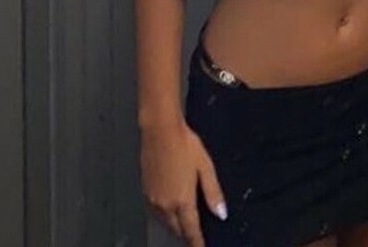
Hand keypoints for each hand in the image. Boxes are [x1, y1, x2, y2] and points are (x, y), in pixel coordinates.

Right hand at [141, 120, 226, 246]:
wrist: (160, 131)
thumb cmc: (185, 145)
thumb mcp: (206, 168)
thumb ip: (213, 193)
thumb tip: (221, 213)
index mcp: (182, 200)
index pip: (191, 230)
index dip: (197, 242)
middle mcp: (165, 204)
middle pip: (177, 229)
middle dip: (186, 235)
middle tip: (196, 237)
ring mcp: (153, 198)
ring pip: (165, 221)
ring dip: (175, 226)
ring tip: (185, 225)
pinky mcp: (145, 190)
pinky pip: (156, 211)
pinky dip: (165, 215)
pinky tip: (171, 209)